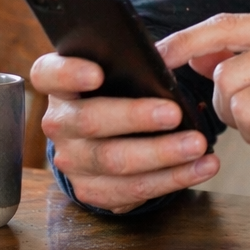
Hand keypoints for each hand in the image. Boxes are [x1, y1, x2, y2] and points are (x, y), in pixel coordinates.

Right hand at [30, 52, 218, 212]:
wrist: (110, 133)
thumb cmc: (121, 90)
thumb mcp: (118, 70)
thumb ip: (130, 63)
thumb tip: (166, 59)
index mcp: (60, 85)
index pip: (48, 74)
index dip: (69, 73)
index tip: (97, 73)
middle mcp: (59, 123)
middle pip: (89, 121)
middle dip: (135, 117)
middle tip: (173, 112)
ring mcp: (72, 159)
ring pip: (114, 161)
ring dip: (162, 154)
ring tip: (198, 145)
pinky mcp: (91, 190)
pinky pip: (132, 190)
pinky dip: (173, 179)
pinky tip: (201, 167)